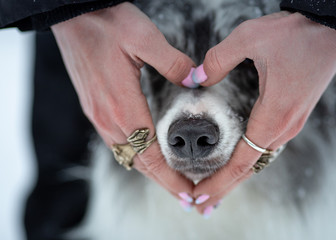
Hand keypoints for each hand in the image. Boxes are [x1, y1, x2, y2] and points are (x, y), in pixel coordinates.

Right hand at [51, 3, 194, 198]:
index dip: (169, 178)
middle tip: (186, 193)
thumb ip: (173, 64)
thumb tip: (194, 80)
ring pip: (126, 154)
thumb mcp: (145, 38)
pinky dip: (134, 154)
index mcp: (122, 106)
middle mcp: (107, 117)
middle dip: (163, 181)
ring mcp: (97, 114)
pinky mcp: (93, 107)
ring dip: (148, 169)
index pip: (150, 155)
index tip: (187, 193)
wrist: (71, 16)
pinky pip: (115, 141)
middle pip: (138, 161)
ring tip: (169, 179)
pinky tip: (145, 153)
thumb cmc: (106, 24)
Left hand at [192, 12, 335, 213]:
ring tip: (214, 190)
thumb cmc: (298, 32)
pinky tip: (237, 163)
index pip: (241, 161)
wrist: (334, 25)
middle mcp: (285, 125)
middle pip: (249, 168)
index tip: (198, 196)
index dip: (218, 182)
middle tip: (200, 205)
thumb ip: (217, 60)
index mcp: (275, 115)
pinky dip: (248, 161)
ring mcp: (291, 122)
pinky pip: (266, 146)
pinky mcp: (292, 114)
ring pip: (259, 159)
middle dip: (223, 187)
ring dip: (235, 176)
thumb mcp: (250, 38)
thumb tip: (196, 77)